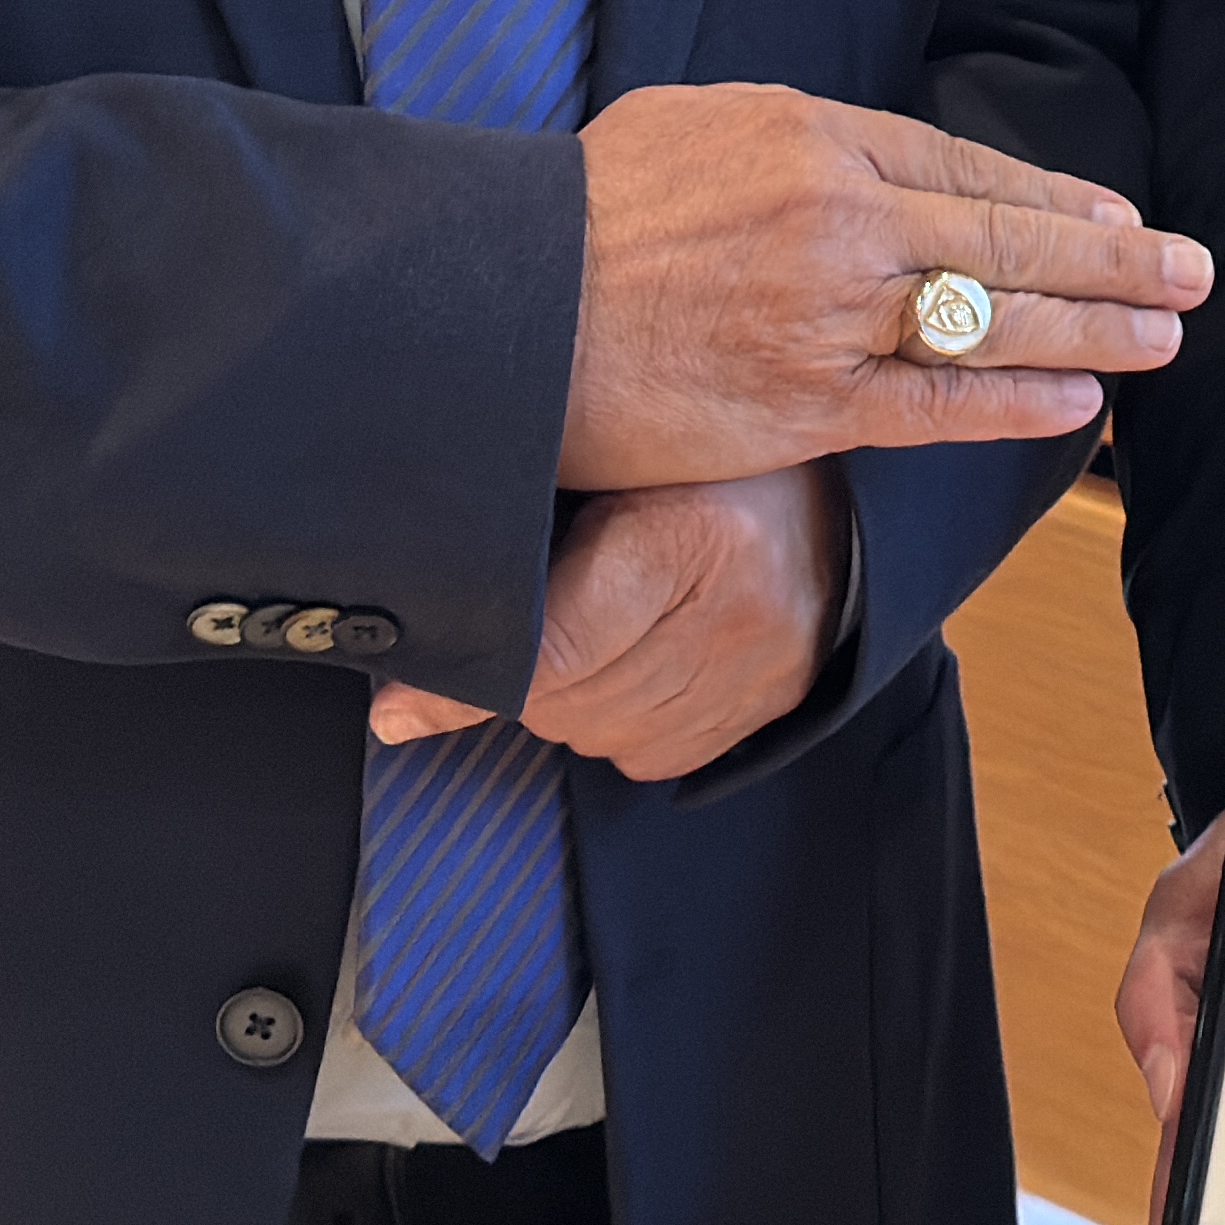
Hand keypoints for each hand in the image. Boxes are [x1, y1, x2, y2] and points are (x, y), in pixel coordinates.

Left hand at [363, 467, 840, 780]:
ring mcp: (763, 670)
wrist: (824, 488)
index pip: (556, 650)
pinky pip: (653, 756)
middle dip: (527, 680)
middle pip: (570, 704)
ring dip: (575, 703)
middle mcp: (738, 611)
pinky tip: (633, 664)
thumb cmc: (693, 467)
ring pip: (603, 736)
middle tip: (535, 621)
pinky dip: (622, 723)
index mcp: (690, 536)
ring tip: (592, 633)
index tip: (400, 707)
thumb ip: (513, 558)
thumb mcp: (604, 478)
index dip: (470, 683)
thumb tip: (401, 691)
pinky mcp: (776, 705)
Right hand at [560, 86, 1205, 490]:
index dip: (1055, 198)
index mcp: (815, 138)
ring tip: (1164, 332)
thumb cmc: (577, 215)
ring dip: (1095, 328)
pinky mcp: (805, 405)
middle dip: (1115, 258)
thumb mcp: (695, 126)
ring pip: (994, 322)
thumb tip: (858, 167)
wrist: (494, 304)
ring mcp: (830, 316)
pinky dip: (1018, 403)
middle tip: (1188, 270)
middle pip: (1009, 240)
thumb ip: (793, 146)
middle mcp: (842, 219)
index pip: (968, 169)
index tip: (1117, 213)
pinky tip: (1080, 400)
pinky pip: (937, 406)